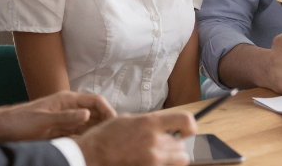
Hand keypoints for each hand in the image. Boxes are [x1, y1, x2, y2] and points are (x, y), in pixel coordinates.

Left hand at [0, 90, 115, 142]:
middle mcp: (69, 109)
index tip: (117, 123)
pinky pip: (79, 135)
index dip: (108, 110)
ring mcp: (66, 120)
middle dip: (107, 123)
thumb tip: (88, 115)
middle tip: (118, 136)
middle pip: (95, 114)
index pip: (95, 101)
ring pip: (89, 126)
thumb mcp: (43, 121)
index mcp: (67, 100)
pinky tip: (94, 148)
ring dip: (99, 133)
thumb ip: (66, 117)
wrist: (1, 130)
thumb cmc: (20, 122)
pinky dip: (88, 140)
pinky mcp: (61, 132)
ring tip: (110, 144)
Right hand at [74, 112, 196, 165]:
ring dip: (172, 157)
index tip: (184, 130)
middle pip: (182, 147)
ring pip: (180, 160)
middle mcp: (155, 142)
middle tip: (163, 144)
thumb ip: (150, 123)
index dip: (190, 125)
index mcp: (150, 123)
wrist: (92, 155)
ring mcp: (153, 160)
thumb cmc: (106, 136)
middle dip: (176, 145)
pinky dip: (163, 165)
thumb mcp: (129, 119)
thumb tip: (164, 127)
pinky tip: (149, 161)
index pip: (186, 121)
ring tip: (157, 154)